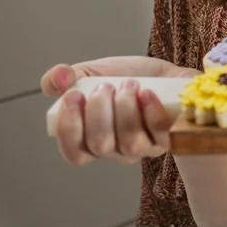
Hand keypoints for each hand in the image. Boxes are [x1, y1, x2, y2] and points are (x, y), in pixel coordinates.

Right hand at [41, 56, 196, 166]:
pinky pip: (159, 133)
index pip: (74, 153)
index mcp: (90, 139)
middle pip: (100, 145)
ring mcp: (143, 147)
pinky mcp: (168, 138)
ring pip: (131, 143)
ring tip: (129, 84)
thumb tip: (59, 79)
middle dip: (99, 110)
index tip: (73, 96)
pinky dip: (151, 110)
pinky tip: (147, 92)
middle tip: (105, 86)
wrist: (162, 73)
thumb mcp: (86, 74)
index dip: (69, 129)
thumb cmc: (122, 79)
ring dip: (126, 108)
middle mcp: (116, 150)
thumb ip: (61, 77)